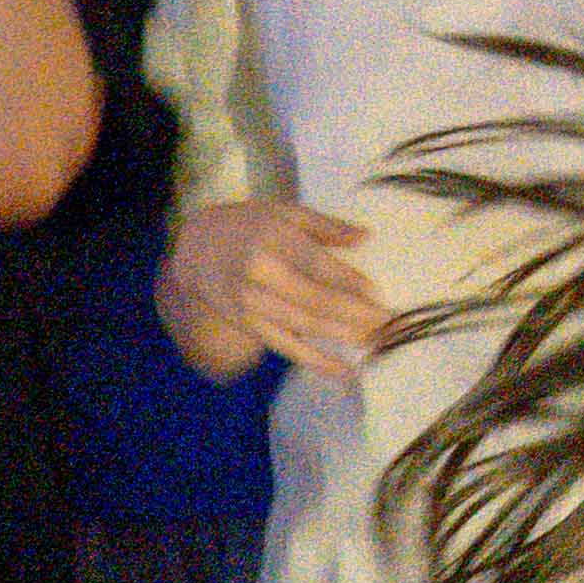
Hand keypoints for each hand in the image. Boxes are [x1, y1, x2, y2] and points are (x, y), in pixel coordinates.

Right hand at [162, 200, 387, 375]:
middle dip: (354, 315)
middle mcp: (260, 276)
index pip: (316, 265)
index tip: (378, 294)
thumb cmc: (249, 225)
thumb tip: (365, 237)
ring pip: (303, 326)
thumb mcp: (284, 212)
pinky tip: (343, 371)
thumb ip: (325, 225)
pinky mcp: (250, 326)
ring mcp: (252, 305)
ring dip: (342, 337)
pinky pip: (286, 347)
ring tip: (376, 343)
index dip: (348, 282)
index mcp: (273, 241)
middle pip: (313, 300)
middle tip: (389, 324)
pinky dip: (315, 361)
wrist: (194, 250)